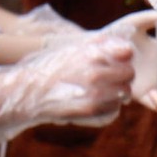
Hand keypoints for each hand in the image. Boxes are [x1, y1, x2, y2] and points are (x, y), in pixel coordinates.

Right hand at [0, 33, 134, 138]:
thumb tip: (123, 47)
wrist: (27, 90)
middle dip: (123, 77)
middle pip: (129, 73)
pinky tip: (97, 104)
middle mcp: (95, 72)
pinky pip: (114, 110)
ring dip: (118, 94)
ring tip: (104, 93)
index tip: (118, 60)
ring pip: (125, 93)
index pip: (126, 51)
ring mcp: (94, 92)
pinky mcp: (90, 110)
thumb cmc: (48, 67)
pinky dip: (110, 108)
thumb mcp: (71, 48)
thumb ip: (97, 45)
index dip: (124, 56)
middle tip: (114, 80)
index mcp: (91, 53)